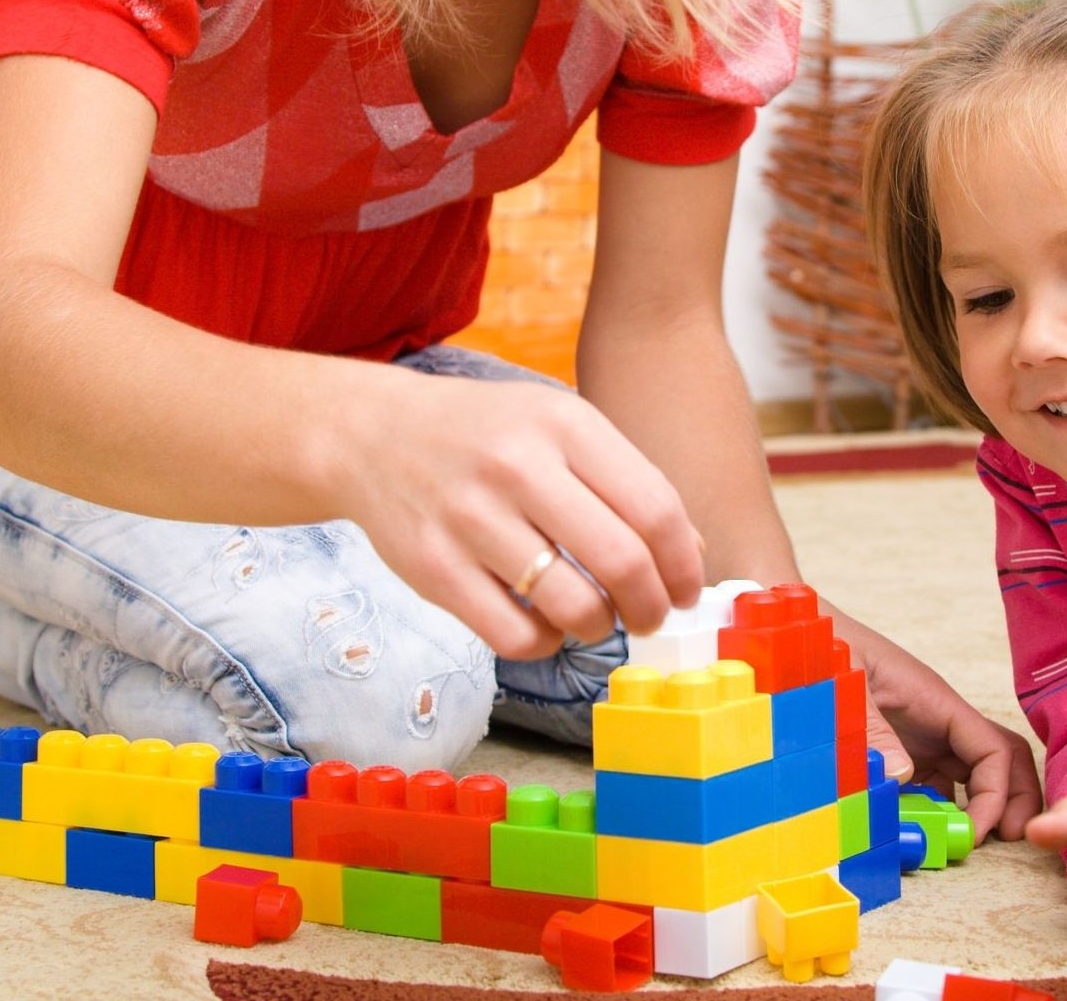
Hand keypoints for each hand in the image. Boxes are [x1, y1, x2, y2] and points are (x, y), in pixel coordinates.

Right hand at [334, 368, 705, 660]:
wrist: (375, 435)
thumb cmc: (489, 435)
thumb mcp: (561, 427)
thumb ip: (626, 481)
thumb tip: (691, 555)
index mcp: (564, 423)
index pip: (655, 506)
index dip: (684, 563)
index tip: (688, 590)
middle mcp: (518, 465)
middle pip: (622, 560)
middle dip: (652, 605)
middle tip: (651, 617)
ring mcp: (471, 517)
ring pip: (572, 605)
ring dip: (601, 627)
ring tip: (597, 618)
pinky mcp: (433, 568)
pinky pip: (514, 635)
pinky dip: (546, 643)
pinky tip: (546, 625)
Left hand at [828, 609, 1042, 842]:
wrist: (801, 635)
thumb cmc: (828, 648)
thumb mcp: (846, 683)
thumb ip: (871, 727)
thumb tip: (901, 775)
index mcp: (935, 701)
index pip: (992, 748)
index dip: (996, 793)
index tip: (976, 830)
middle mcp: (938, 720)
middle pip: (998, 759)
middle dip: (1011, 799)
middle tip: (1005, 840)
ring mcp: (922, 735)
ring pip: (969, 775)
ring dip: (972, 809)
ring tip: (956, 845)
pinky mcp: (901, 748)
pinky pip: (933, 782)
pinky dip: (934, 809)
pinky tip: (914, 830)